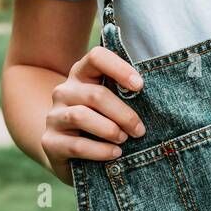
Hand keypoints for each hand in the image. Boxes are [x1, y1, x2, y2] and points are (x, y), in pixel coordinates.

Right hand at [42, 45, 145, 185]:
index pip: (96, 57)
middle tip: (140, 130)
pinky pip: (76, 145)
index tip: (140, 86)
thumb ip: (126, 96)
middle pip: (95, 94)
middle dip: (123, 113)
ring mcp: (54, 116)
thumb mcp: (113, 105)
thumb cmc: (102, 122)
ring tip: (124, 140)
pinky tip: (115, 154)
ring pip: (81, 117)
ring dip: (110, 130)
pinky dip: (100, 151)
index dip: (119, 68)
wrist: (69, 152)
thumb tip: (159, 96)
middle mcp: (64, 91)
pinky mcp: (50, 142)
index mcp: (81, 75)